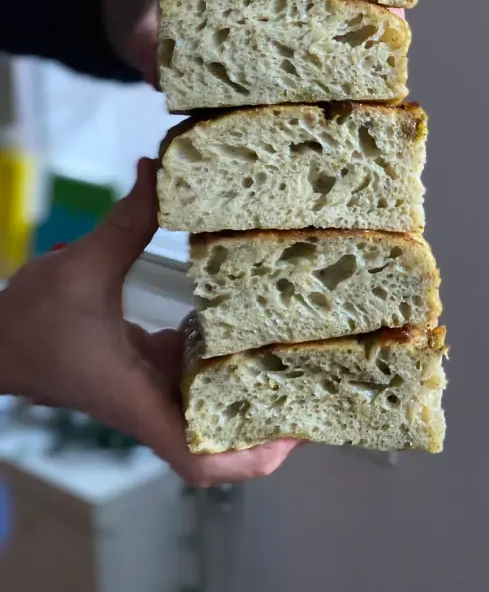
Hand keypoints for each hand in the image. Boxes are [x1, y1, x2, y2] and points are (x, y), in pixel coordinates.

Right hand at [0, 159, 297, 485]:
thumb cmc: (29, 322)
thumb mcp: (82, 267)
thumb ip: (127, 222)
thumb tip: (157, 170)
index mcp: (139, 398)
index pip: (200, 461)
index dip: (252, 458)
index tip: (297, 433)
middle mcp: (150, 402)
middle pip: (220, 442)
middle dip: (270, 424)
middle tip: (315, 383)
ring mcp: (147, 388)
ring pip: (210, 408)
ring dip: (250, 390)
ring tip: (296, 354)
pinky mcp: (142, 368)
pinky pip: (191, 374)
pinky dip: (219, 358)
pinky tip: (241, 321)